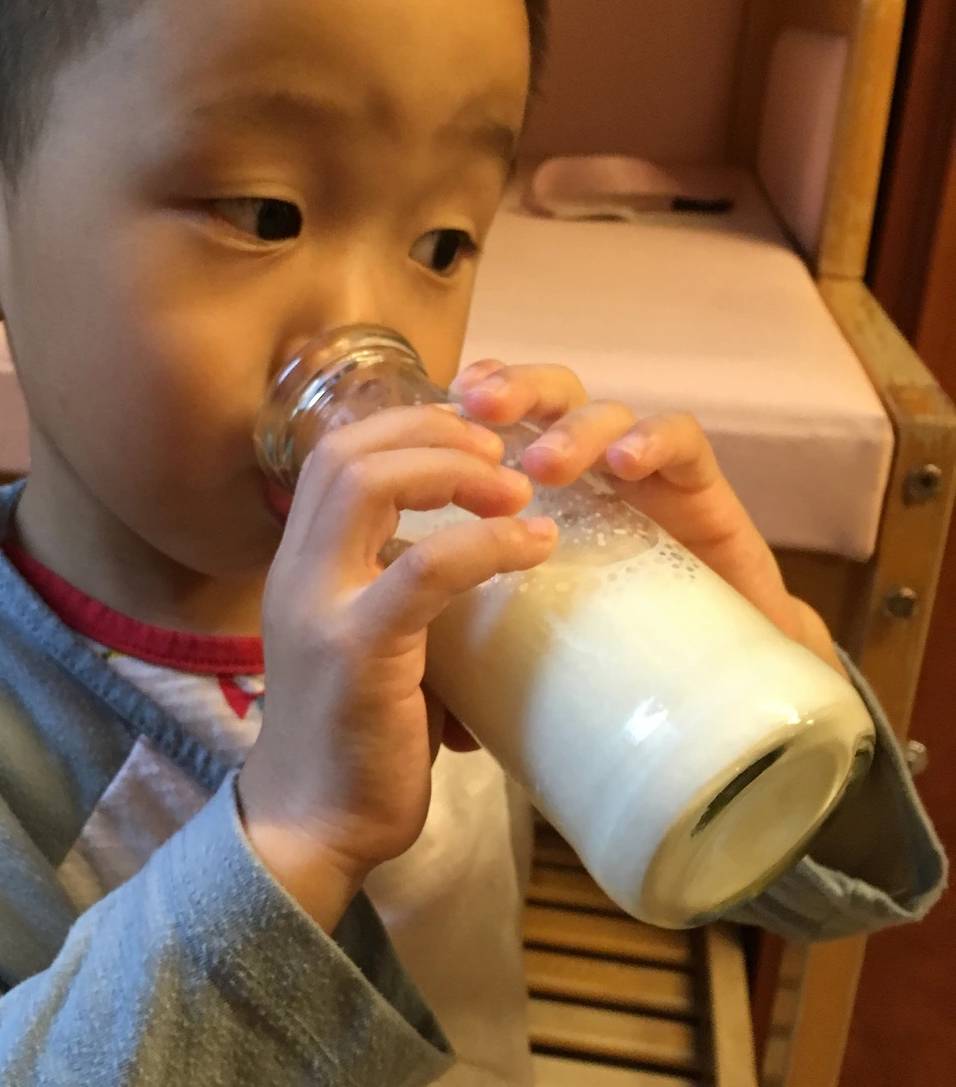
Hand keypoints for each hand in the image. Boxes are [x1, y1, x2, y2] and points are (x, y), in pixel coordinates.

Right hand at [238, 404, 557, 929]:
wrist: (311, 828)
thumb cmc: (353, 742)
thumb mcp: (370, 645)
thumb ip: (403, 593)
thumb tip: (481, 557)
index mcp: (300, 567)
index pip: (334, 453)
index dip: (406, 426)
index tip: (474, 440)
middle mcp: (297, 574)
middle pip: (346, 450)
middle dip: (432, 431)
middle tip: (500, 453)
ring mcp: (320, 608)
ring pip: (369, 484)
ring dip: (453, 469)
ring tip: (516, 490)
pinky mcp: (358, 652)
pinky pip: (425, 568)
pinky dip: (487, 544)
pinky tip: (533, 547)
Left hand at [453, 360, 842, 672]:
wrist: (700, 696)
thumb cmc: (597, 659)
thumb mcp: (516, 634)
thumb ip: (459, 618)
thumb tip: (386, 651)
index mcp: (534, 491)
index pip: (496, 427)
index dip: (464, 409)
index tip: (429, 413)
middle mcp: (588, 470)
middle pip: (549, 398)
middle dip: (514, 390)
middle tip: (480, 405)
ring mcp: (645, 474)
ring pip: (608, 413)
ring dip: (573, 428)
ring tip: (544, 464)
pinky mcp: (701, 491)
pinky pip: (684, 440)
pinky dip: (654, 440)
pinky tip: (625, 464)